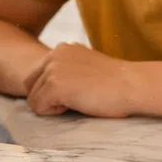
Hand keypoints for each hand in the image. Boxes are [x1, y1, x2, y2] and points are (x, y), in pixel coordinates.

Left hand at [22, 42, 137, 117]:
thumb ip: (67, 70)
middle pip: (30, 86)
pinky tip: (76, 104)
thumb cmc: (115, 83)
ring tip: (78, 100)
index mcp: (62, 48)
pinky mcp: (55, 85)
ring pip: (33, 99)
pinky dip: (54, 112)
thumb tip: (50, 88)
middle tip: (74, 99)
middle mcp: (54, 54)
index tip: (75, 92)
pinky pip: (39, 108)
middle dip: (46, 98)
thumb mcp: (85, 67)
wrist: (132, 85)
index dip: (51, 90)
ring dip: (52, 106)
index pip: (36, 75)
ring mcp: (53, 69)